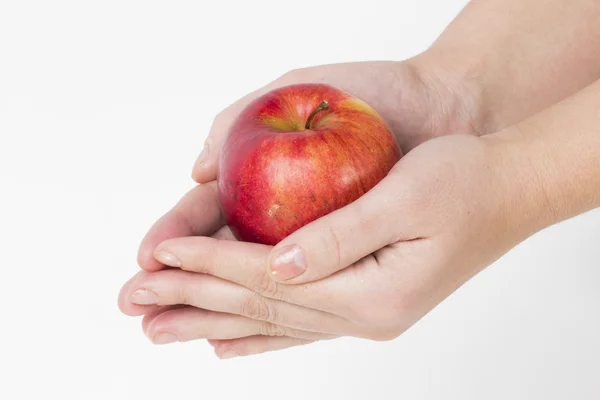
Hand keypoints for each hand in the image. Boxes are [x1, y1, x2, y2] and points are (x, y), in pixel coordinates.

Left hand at [118, 60, 483, 350]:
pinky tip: (227, 346)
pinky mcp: (366, 302)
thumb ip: (339, 236)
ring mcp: (364, 315)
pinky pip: (297, 326)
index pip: (266, 280)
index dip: (208, 264)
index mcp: (371, 293)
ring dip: (211, 321)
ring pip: (270, 323)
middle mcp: (363, 315)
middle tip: (134, 303)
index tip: (157, 255)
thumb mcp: (407, 199)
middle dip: (192, 299)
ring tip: (162, 329)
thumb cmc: (466, 182)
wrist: (510, 191)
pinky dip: (257, 336)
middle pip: (259, 309)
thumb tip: (277, 264)